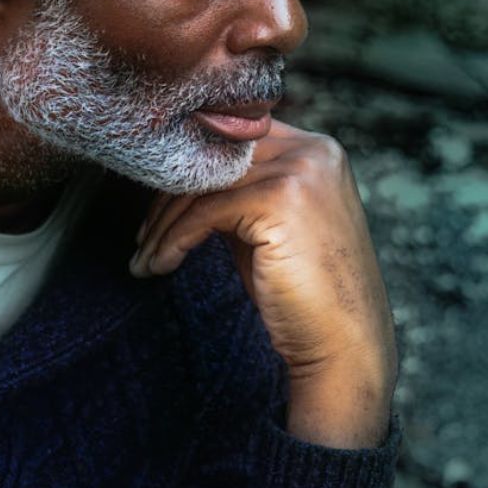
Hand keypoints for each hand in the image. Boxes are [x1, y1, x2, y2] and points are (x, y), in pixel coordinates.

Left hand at [130, 120, 396, 447]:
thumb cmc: (302, 293)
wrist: (345, 346)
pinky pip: (204, 213)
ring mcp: (300, 171)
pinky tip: (160, 265)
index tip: (157, 210)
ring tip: (145, 258)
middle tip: (143, 238)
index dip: (190, 172)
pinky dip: (173, 241)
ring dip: (162, 226)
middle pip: (214, 159)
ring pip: (203, 185)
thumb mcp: (269, 226)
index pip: (233, 141)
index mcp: (316, 150)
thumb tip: (179, 177)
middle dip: (168, 199)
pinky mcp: (280, 200)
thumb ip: (239, 191)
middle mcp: (313, 151)